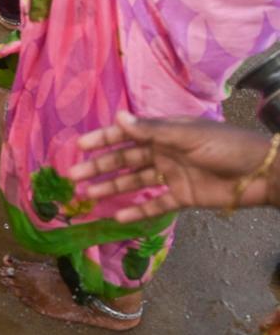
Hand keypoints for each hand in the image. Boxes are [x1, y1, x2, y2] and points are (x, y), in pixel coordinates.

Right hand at [69, 111, 275, 221]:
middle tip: (73, 177)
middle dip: (99, 167)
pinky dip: (137, 211)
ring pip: (134, 182)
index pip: (128, 135)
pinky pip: (154, 204)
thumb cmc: (226, 147)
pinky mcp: (182, 196)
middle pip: (125, 160)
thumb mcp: (187, 135)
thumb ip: (151, 130)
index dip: (104, 139)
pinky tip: (118, 217)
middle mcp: (165, 152)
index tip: (80, 146)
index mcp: (166, 133)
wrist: (260, 172)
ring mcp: (172, 175)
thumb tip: (118, 117)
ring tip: (87, 196)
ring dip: (111, 188)